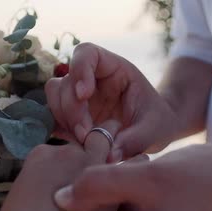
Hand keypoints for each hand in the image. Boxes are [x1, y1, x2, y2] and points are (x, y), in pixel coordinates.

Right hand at [45, 43, 180, 161]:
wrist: (154, 133)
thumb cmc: (157, 123)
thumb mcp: (154, 131)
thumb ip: (134, 140)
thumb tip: (109, 156)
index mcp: (114, 69)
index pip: (87, 53)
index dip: (80, 69)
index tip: (84, 95)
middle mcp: (92, 79)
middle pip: (66, 81)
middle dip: (72, 109)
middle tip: (86, 134)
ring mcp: (79, 97)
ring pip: (55, 97)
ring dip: (64, 119)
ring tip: (84, 140)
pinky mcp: (72, 115)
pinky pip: (54, 117)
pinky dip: (60, 129)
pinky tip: (77, 144)